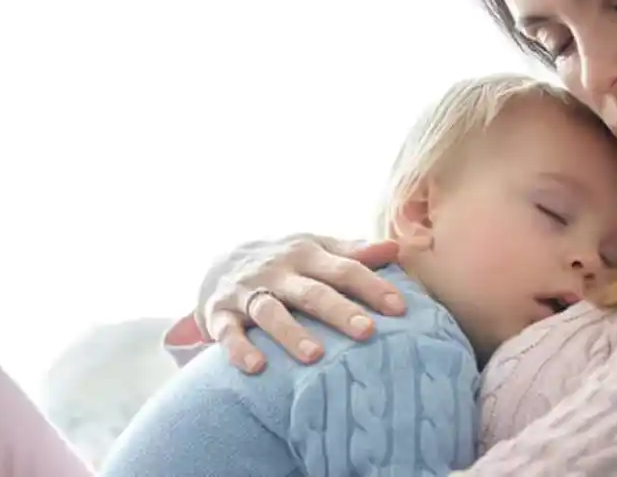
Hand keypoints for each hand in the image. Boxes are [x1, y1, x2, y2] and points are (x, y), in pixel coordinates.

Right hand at [202, 234, 401, 373]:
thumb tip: (395, 249)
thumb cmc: (283, 261)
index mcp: (306, 253)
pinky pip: (227, 332)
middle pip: (311, 292)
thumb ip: (353, 252)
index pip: (344, 268)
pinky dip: (239, 349)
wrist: (218, 260)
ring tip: (315, 356)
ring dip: (292, 333)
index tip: (399, 309)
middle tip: (367, 332)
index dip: (372, 286)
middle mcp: (277, 272)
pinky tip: (257, 367)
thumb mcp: (314, 248)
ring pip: (270, 312)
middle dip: (339, 311)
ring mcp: (247, 292)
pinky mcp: (218, 313)